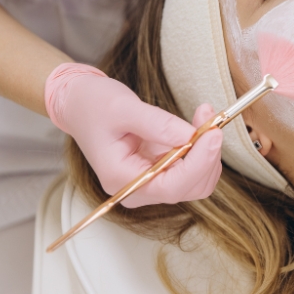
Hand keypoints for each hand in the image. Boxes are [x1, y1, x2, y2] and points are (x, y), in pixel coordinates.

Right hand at [45, 63, 222, 207]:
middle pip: (190, 187)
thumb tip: (191, 135)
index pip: (171, 186)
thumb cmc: (93, 105)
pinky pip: (193, 169)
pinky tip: (198, 127)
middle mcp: (139, 189)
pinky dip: (203, 149)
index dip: (199, 162)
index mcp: (122, 179)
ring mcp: (151, 182)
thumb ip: (158, 124)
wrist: (80, 105)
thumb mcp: (123, 108)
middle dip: (207, 155)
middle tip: (209, 118)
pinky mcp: (162, 171)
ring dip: (208, 152)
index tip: (213, 134)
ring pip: (197, 181)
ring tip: (203, 118)